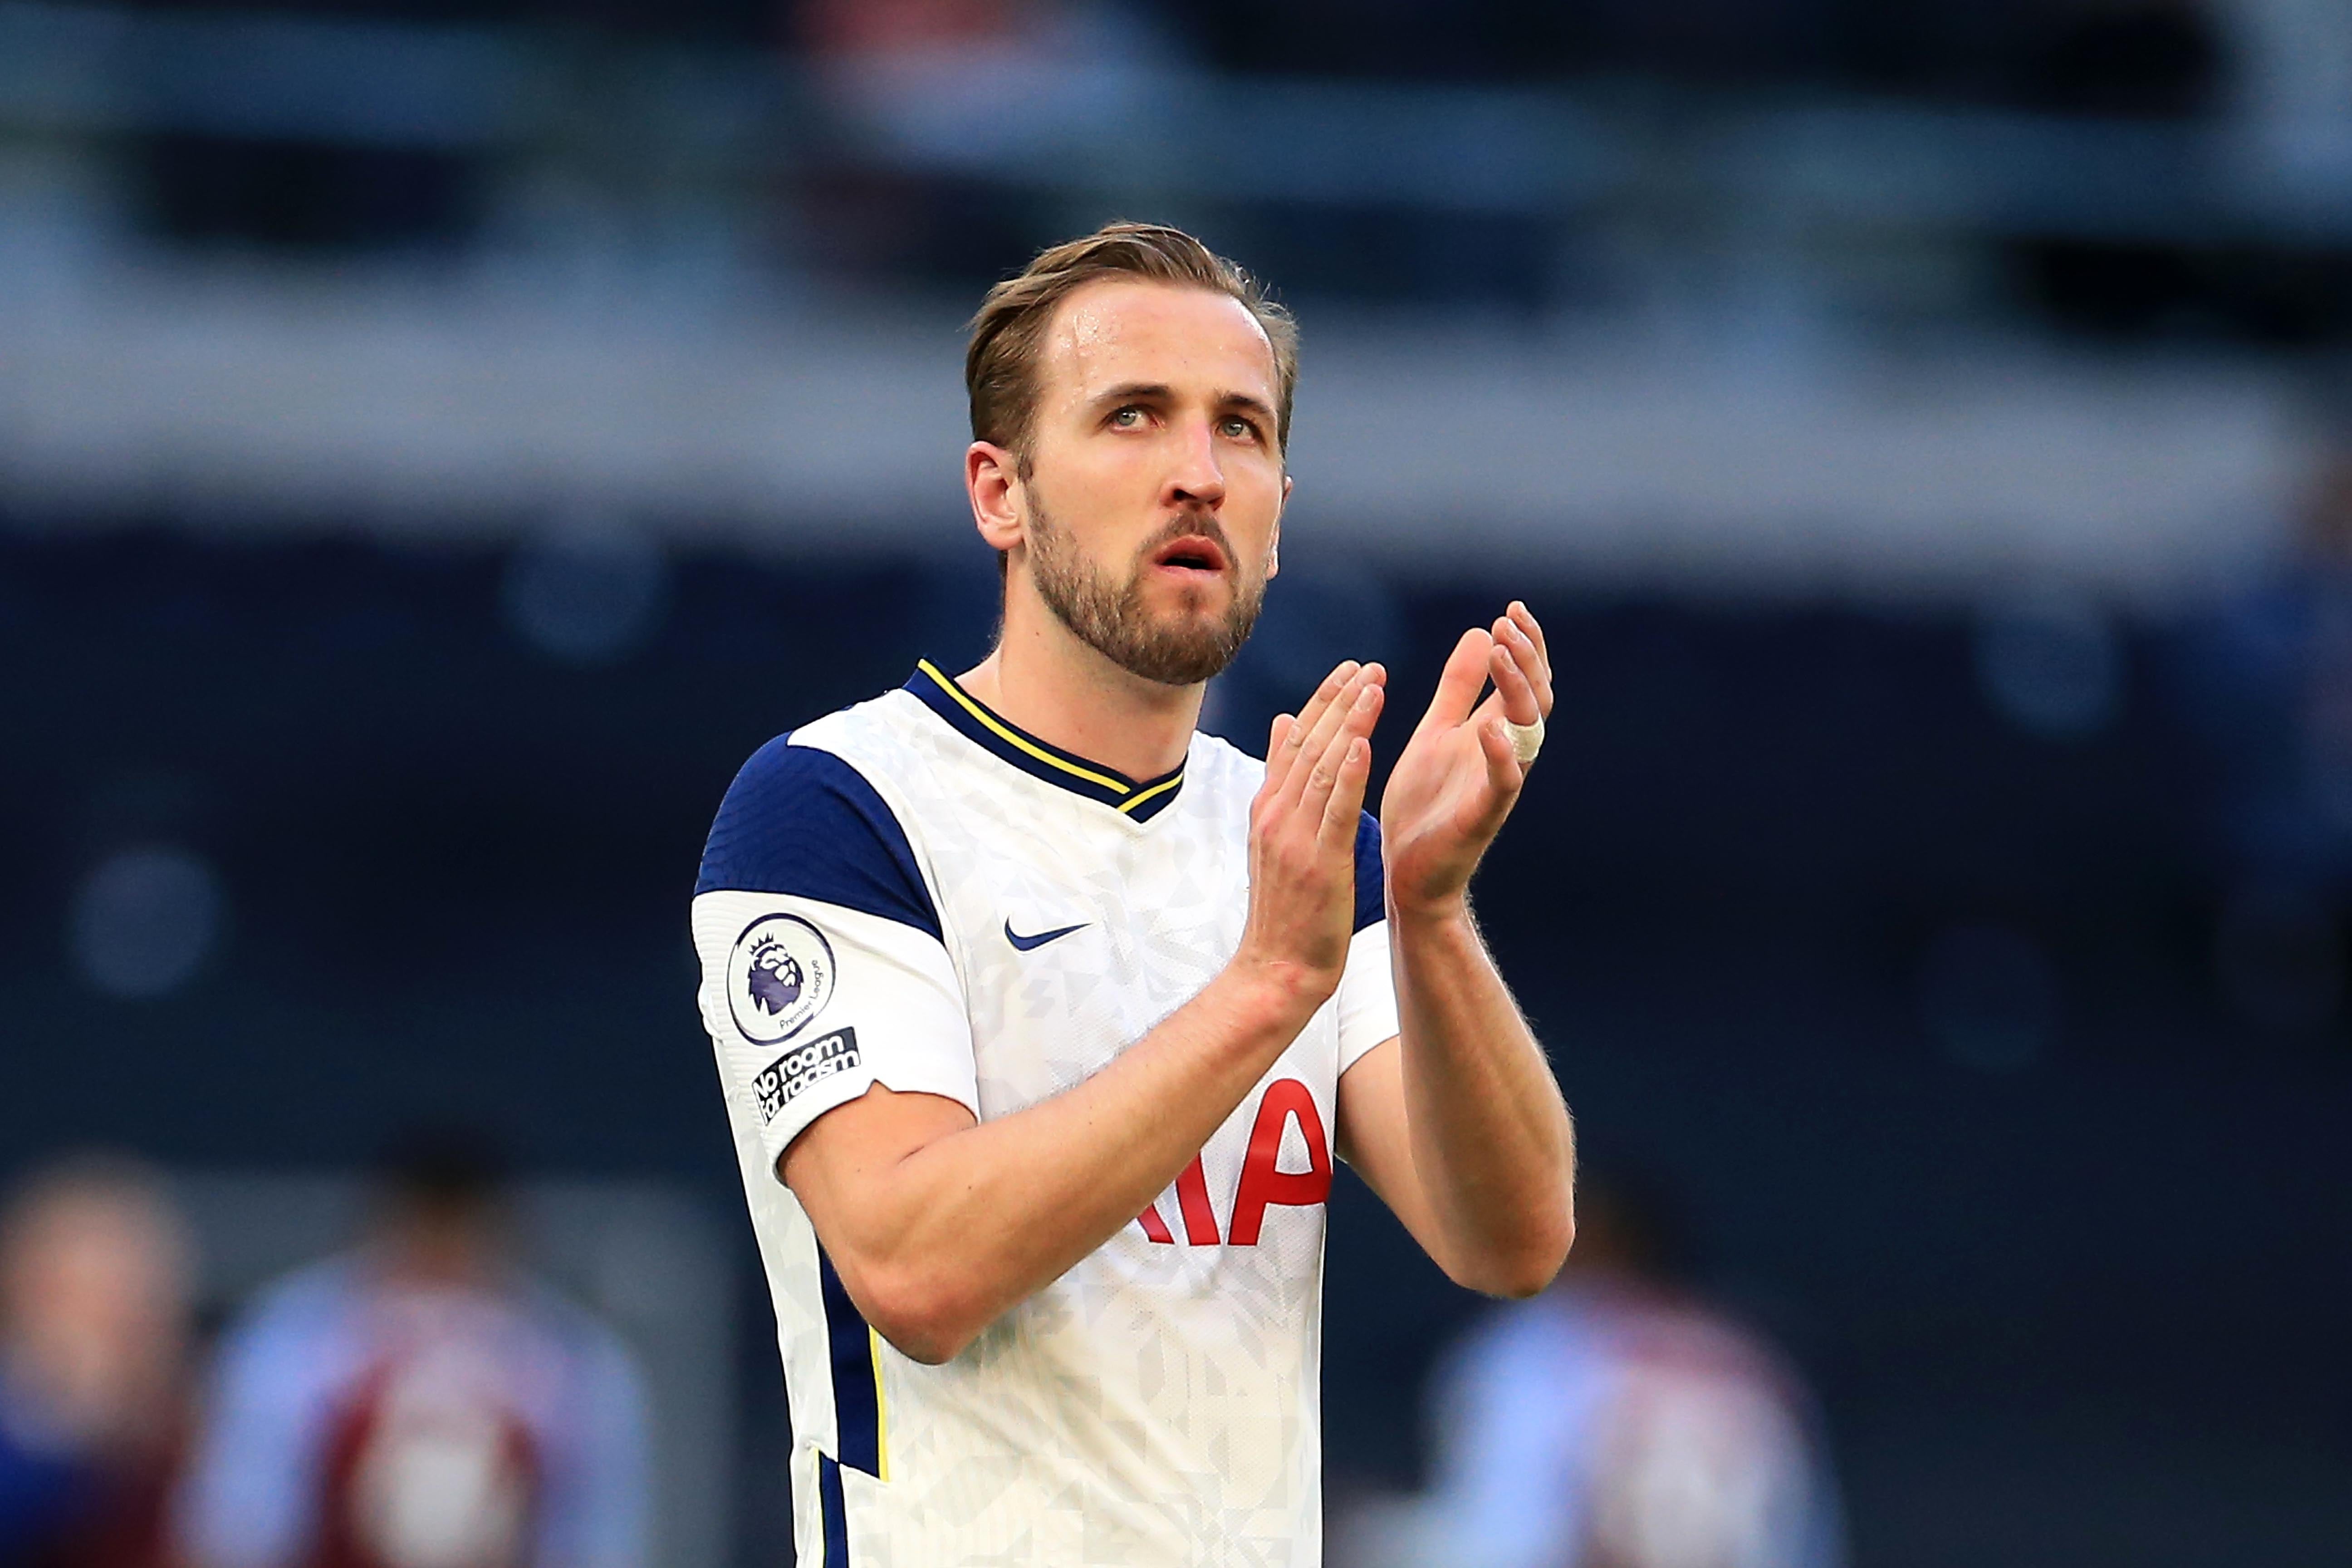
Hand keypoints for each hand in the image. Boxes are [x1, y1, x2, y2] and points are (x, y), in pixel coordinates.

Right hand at [1235, 660, 1385, 1002]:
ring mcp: (1295, 837)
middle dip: (1340, 701)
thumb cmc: (1285, 909)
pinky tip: (1364, 743)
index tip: (1350, 670)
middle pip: (1310, 745)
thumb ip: (1281, 782)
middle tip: (1370, 666)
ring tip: (1375, 686)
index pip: (1296, 742)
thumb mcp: (1275, 838)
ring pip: (1324, 767)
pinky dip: (1349, 774)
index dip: (1323, 702)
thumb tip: (1284, 725)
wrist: (1276, 969)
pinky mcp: (1319, 862)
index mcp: (1268, 808)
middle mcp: (1277, 815)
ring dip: (1350, 723)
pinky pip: (1336, 810)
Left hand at [1381, 602, 1552, 918]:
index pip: (1524, 680)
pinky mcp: (1481, 817)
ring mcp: (1496, 786)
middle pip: (1535, 698)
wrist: (1406, 870)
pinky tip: (1491, 728)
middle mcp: (1503, 755)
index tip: (1510, 611)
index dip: (1525, 645)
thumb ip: (1459, 687)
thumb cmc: (1424, 803)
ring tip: (1502, 653)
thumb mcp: (1437, 730)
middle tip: (1509, 623)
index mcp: (1491, 732)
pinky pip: (1504, 784)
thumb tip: (1481, 632)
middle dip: (1527, 658)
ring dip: (1517, 690)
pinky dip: (1501, 756)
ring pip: (1527, 733)